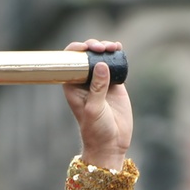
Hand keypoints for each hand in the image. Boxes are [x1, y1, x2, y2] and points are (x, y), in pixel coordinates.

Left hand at [62, 39, 132, 170]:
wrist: (111, 143)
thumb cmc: (96, 130)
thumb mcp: (94, 109)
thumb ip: (97, 88)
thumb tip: (100, 65)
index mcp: (72, 86)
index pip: (70, 62)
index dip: (76, 50)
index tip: (86, 48)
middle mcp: (84, 81)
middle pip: (85, 55)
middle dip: (92, 46)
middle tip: (102, 48)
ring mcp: (100, 81)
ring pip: (99, 57)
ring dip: (105, 47)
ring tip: (113, 47)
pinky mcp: (114, 83)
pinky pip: (113, 64)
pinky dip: (116, 54)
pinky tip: (119, 48)